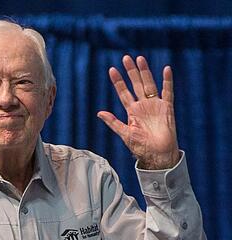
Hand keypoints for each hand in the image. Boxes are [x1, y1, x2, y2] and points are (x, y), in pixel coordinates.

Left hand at [97, 55, 180, 169]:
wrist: (157, 154)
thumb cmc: (141, 147)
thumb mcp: (124, 133)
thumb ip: (113, 122)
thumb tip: (99, 112)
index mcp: (132, 111)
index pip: (123, 93)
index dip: (118, 82)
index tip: (112, 70)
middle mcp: (143, 105)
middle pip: (136, 84)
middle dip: (131, 72)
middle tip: (125, 58)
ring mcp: (155, 105)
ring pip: (149, 84)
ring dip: (144, 72)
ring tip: (139, 59)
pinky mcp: (167, 108)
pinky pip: (168, 92)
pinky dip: (167, 81)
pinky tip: (166, 69)